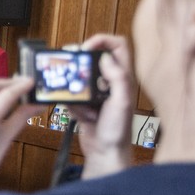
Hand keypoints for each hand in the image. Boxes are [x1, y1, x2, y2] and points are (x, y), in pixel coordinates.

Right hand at [70, 34, 135, 179]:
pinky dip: (72, 105)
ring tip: (82, 103)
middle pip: (93, 59)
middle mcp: (110, 82)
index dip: (102, 40)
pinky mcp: (84, 104)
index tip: (86, 48)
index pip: (117, 45)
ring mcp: (96, 93)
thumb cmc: (118, 131)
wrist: (105, 153)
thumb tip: (105, 57)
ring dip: (76, 90)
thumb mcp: (121, 102)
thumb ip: (117, 77)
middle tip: (73, 71)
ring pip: (79, 78)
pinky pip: (71, 96)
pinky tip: (82, 116)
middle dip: (81, 67)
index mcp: (123, 77)